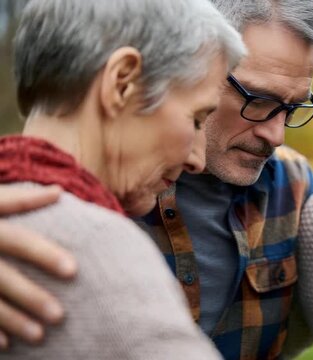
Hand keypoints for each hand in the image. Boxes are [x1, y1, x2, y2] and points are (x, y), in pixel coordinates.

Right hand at [0, 185, 76, 348]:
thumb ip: (18, 198)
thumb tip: (58, 192)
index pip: (19, 240)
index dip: (45, 253)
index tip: (74, 270)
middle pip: (2, 276)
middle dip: (30, 296)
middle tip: (60, 315)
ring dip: (12, 319)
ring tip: (40, 335)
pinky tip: (7, 343)